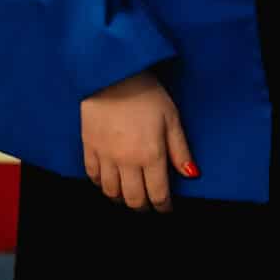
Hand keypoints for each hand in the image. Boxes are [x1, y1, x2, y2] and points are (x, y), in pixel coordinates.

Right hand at [81, 70, 195, 210]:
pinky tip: (108, 180)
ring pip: (111, 192)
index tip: (166, 207)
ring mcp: (105, 155)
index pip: (158, 195)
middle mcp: (127, 161)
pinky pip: (92, 175)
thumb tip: (190, 175)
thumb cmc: (146, 93)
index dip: (163, 207)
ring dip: (121, 198)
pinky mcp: (89, 146)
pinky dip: (101, 183)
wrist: (112, 73)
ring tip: (128, 194)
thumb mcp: (171, 118)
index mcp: (151, 155)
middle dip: (143, 207)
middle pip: (133, 199)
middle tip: (148, 203)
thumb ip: (180, 150)